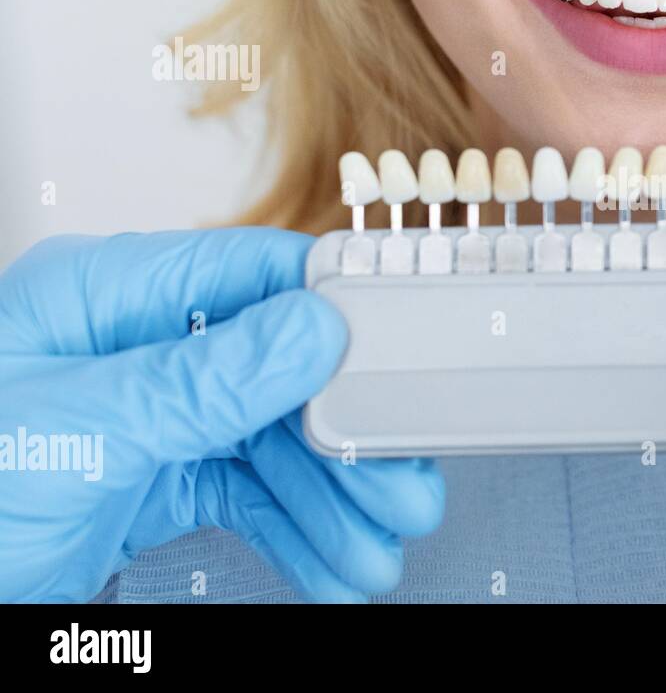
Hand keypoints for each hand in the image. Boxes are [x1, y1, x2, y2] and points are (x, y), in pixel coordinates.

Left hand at [0, 228, 444, 602]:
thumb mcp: (80, 429)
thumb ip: (204, 380)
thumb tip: (315, 327)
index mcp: (107, 298)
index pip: (251, 275)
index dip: (338, 307)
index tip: (411, 342)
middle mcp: (135, 348)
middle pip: (277, 374)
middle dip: (346, 440)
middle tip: (406, 487)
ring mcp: (145, 415)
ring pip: (270, 444)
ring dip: (331, 502)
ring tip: (376, 551)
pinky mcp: (147, 479)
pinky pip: (241, 495)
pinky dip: (293, 532)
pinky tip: (331, 564)